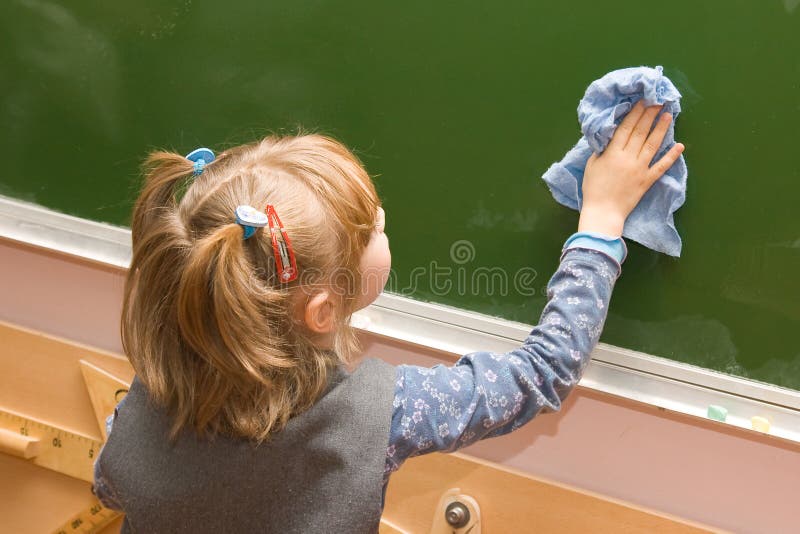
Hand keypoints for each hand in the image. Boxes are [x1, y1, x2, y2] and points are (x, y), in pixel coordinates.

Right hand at [578, 100, 684, 235]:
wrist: (603, 212)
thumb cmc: (593, 189)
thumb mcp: (592, 164)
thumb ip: (602, 149)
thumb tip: (610, 136)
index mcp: (613, 153)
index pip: (626, 128)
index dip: (635, 113)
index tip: (642, 101)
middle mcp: (629, 158)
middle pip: (641, 132)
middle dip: (649, 114)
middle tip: (658, 101)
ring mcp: (640, 169)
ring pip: (653, 144)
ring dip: (661, 128)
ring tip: (667, 115)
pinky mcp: (648, 180)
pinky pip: (661, 166)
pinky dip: (671, 156)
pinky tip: (680, 146)